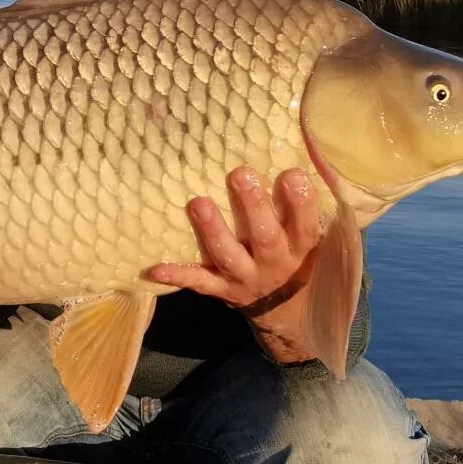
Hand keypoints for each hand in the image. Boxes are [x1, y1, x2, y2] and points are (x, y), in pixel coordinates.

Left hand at [145, 167, 324, 362]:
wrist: (286, 309)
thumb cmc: (294, 253)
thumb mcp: (308, 234)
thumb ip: (301, 204)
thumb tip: (299, 154)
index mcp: (300, 247)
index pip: (304, 225)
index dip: (300, 202)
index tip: (291, 174)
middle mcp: (274, 262)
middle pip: (265, 237)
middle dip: (253, 206)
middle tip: (240, 174)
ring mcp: (245, 277)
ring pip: (229, 255)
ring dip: (213, 231)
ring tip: (198, 203)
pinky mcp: (221, 288)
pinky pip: (199, 281)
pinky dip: (178, 275)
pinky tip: (155, 269)